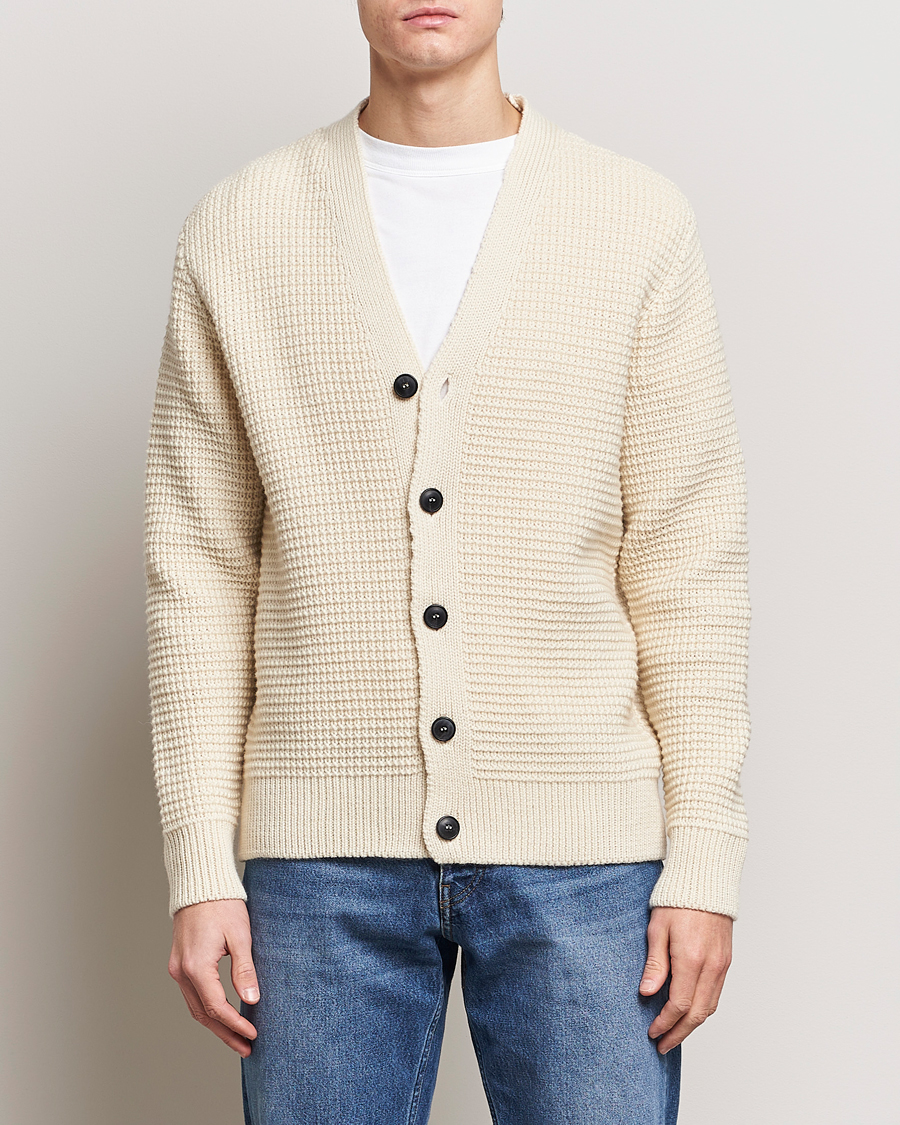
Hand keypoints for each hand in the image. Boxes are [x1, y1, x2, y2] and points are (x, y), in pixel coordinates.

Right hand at [168, 898, 259, 1056]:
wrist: (201, 884)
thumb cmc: (222, 905)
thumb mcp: (240, 936)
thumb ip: (244, 970)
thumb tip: (252, 999)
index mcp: (196, 966)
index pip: (217, 1007)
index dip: (235, 1024)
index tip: (253, 1034)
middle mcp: (181, 971)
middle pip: (203, 1014)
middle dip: (225, 1033)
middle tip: (246, 1048)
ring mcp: (177, 968)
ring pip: (195, 1007)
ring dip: (215, 1025)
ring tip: (237, 1038)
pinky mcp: (179, 963)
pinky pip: (192, 995)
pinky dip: (207, 1009)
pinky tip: (222, 1015)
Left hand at [639, 905, 732, 1053]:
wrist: (704, 879)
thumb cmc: (676, 899)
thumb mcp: (657, 928)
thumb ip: (655, 964)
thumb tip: (647, 994)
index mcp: (691, 958)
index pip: (679, 1005)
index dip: (665, 1023)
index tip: (652, 1032)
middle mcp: (711, 966)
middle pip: (697, 1014)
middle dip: (679, 1033)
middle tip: (662, 1045)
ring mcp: (722, 964)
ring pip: (710, 1007)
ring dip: (692, 1025)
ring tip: (674, 1034)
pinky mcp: (726, 960)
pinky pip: (716, 994)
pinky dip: (703, 1009)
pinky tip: (690, 1012)